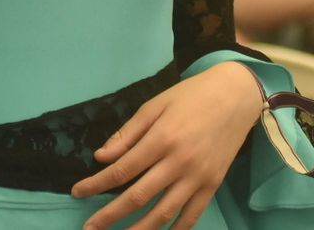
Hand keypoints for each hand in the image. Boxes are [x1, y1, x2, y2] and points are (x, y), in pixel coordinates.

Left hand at [74, 62, 263, 228]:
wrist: (236, 96)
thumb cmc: (190, 97)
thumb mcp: (154, 105)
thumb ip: (127, 133)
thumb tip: (101, 157)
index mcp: (161, 139)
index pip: (122, 170)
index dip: (97, 184)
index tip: (78, 192)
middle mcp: (179, 162)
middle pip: (138, 196)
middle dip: (110, 215)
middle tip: (90, 228)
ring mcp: (198, 177)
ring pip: (164, 213)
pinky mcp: (213, 185)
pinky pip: (192, 215)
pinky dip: (176, 229)